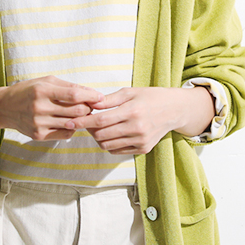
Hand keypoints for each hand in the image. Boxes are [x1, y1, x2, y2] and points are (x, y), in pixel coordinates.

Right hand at [0, 76, 103, 140]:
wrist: (5, 107)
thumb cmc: (28, 90)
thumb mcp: (46, 81)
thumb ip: (69, 86)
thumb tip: (92, 93)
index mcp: (42, 90)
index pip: (73, 95)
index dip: (90, 96)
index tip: (100, 97)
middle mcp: (39, 107)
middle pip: (76, 111)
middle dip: (87, 108)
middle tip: (90, 106)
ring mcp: (38, 123)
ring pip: (72, 123)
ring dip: (81, 119)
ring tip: (80, 113)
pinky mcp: (38, 135)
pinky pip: (65, 133)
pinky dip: (72, 128)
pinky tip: (68, 121)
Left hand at [70, 86, 214, 154]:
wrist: (174, 110)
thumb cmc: (149, 97)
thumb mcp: (129, 92)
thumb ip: (108, 100)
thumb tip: (88, 104)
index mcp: (132, 111)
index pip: (101, 120)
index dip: (83, 122)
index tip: (70, 121)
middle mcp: (137, 129)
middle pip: (102, 135)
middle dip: (88, 129)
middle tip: (84, 121)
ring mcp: (140, 141)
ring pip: (107, 145)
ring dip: (97, 138)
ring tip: (96, 127)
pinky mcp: (143, 149)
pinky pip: (117, 151)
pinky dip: (108, 144)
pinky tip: (109, 134)